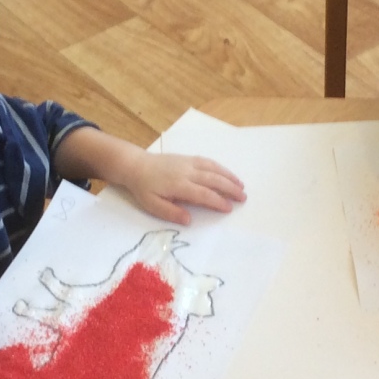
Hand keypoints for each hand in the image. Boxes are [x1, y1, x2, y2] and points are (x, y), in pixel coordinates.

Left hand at [111, 152, 245, 225]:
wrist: (136, 165)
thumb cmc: (144, 188)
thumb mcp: (152, 205)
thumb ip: (171, 212)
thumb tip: (189, 220)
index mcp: (179, 185)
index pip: (203, 194)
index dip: (217, 201)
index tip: (229, 208)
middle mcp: (187, 172)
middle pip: (213, 180)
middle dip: (230, 188)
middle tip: (243, 197)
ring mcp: (188, 163)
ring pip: (213, 169)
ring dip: (229, 177)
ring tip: (241, 186)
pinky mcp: (188, 158)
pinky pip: (208, 162)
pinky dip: (221, 168)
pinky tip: (227, 174)